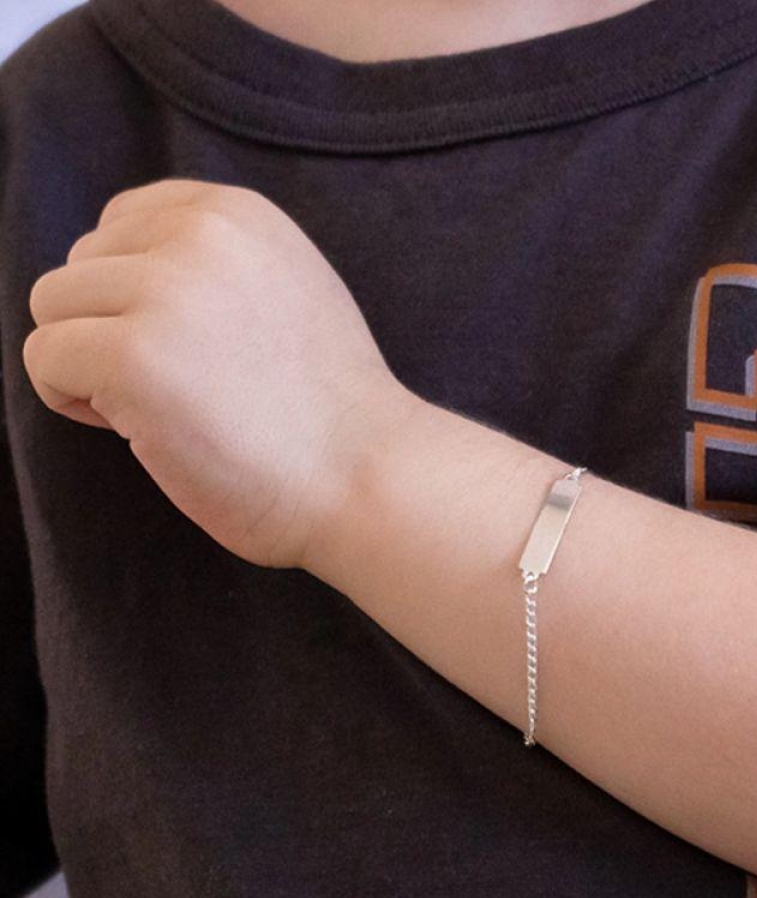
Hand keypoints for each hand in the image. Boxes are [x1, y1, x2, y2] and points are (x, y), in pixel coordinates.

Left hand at [24, 178, 420, 569]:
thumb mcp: (288, 290)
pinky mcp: (133, 357)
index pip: (122, 221)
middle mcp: (201, 234)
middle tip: (182, 387)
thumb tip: (126, 270)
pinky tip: (144, 429)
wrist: (367, 478)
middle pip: (80, 265)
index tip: (185, 343)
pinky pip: (43, 361)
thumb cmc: (327, 409)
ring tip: (164, 407)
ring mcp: (167, 292)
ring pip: (50, 308)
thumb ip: (216, 264)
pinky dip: (74, 402)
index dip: (134, 291)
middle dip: (110, 327)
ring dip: (89, 363)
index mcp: (240, 214)